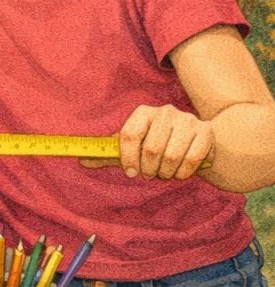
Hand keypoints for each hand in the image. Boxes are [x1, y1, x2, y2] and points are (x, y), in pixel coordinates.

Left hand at [81, 104, 212, 180]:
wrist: (196, 141)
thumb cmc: (158, 144)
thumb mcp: (133, 147)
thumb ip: (109, 154)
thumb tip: (81, 160)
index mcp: (143, 113)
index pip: (129, 135)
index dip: (127, 158)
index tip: (130, 172)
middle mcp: (165, 112)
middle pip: (151, 149)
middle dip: (149, 169)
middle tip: (150, 174)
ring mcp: (187, 120)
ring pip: (170, 156)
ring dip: (166, 173)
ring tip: (164, 173)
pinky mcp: (205, 131)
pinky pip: (191, 160)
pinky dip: (183, 173)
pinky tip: (180, 172)